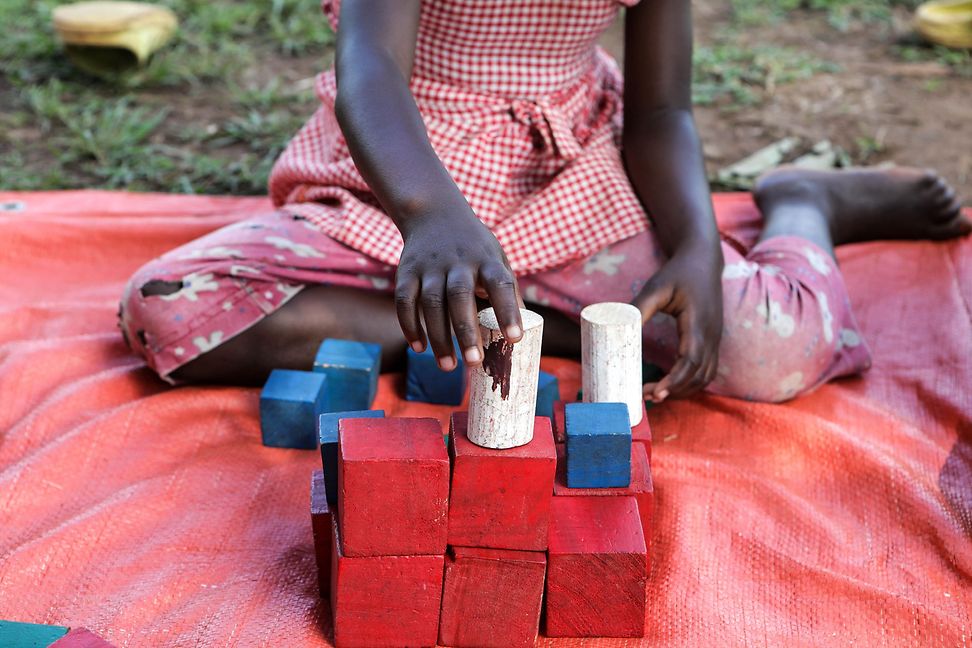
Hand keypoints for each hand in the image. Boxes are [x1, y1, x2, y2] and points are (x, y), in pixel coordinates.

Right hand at [395, 208, 522, 370]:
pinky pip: (405, 302)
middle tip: (474, 363)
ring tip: (449, 367)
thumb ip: (507, 290)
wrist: (434, 213)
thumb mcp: (496, 258)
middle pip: (460, 298)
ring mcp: (430, 266)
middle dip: (466, 332)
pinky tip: (420, 348)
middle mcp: (458, 262)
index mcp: (486, 260)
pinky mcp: (407, 271)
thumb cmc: (474, 247)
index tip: (515, 339)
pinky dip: (410, 326)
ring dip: (439, 337)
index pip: (500, 285)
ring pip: (431, 304)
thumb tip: (523, 330)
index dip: (508, 311)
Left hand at [632, 248, 723, 402]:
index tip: (655, 393)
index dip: (674, 380)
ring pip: (705, 377)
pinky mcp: (713, 341)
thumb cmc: (679, 273)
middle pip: (698, 375)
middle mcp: (711, 335)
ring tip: (655, 394)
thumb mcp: (656, 287)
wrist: (703, 262)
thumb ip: (639, 308)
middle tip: (646, 396)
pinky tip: (671, 385)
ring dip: (683, 390)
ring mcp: (715, 340)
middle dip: (674, 390)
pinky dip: (691, 383)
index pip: (690, 360)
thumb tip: (619, 330)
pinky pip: (707, 371)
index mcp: (698, 323)